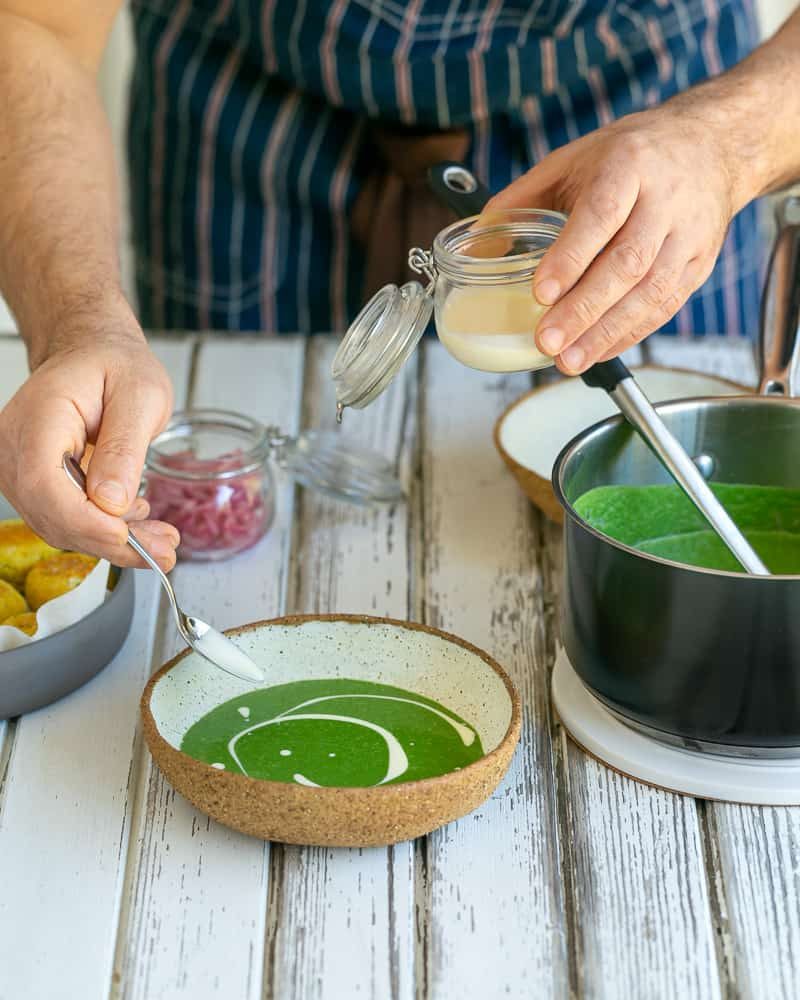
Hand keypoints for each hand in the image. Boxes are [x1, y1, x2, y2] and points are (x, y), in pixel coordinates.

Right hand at [0, 330, 179, 569]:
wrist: (93, 353)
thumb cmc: (115, 365)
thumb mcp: (141, 394)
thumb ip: (125, 446)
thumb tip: (111, 502)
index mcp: (39, 416)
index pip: (45, 485)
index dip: (87, 522)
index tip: (131, 538)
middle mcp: (15, 446)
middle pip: (51, 514)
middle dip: (110, 541)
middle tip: (165, 550)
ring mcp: (20, 468)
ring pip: (59, 525)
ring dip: (111, 541)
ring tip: (161, 539)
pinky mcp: (36, 484)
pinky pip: (65, 519)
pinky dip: (103, 531)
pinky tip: (137, 525)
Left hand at [487, 105, 746, 373]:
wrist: (709, 147)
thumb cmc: (628, 156)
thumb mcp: (571, 160)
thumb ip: (521, 199)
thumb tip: (476, 245)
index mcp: (628, 165)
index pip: (601, 215)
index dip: (571, 257)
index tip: (541, 292)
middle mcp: (665, 199)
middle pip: (627, 262)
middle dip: (584, 309)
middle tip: (546, 342)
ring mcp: (687, 235)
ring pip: (651, 292)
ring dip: (606, 333)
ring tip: (568, 361)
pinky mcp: (699, 264)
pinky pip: (665, 307)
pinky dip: (629, 334)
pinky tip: (598, 352)